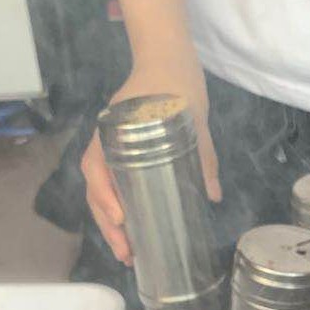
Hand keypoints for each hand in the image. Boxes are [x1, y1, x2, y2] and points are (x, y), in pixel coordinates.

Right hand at [81, 70, 221, 263]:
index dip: (105, 195)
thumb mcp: (194, 119)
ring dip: (109, 224)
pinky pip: (112, 184)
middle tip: (126, 254)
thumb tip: (212, 195)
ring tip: (126, 253)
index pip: (98, 166)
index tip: (121, 218)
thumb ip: (203, 154)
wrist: (167, 56)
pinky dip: (117, 209)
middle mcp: (106, 141)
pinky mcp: (122, 154)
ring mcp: (112, 148)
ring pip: (101, 191)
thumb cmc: (176, 82)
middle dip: (108, 224)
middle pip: (96, 188)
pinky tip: (129, 231)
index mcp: (115, 129)